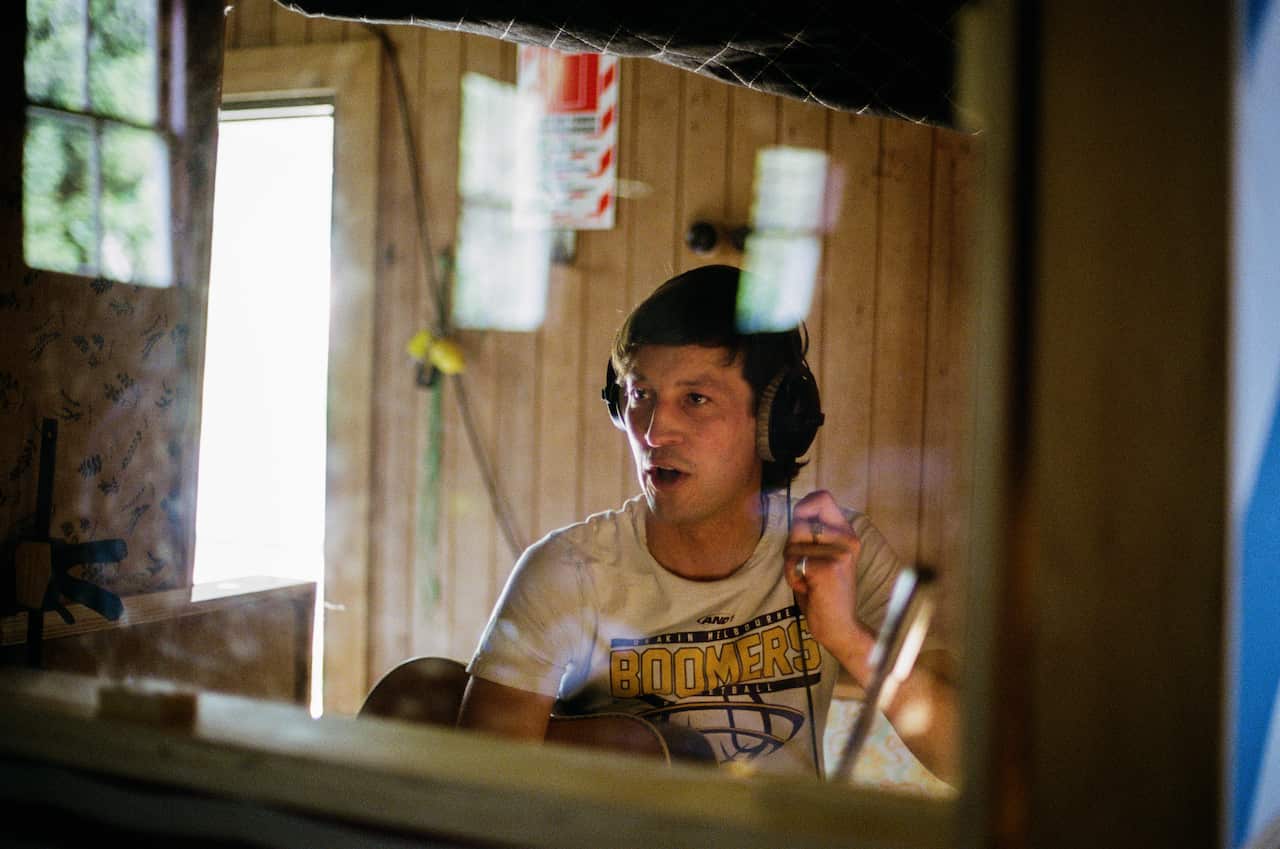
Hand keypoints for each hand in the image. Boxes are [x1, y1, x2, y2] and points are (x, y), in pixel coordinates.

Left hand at [784, 490, 874, 680]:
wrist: (840, 626)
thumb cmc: (823, 592)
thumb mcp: (821, 556)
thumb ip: (811, 534)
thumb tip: (794, 509)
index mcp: (847, 534)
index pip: (822, 497)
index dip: (802, 506)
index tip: (798, 525)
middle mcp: (846, 539)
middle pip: (799, 520)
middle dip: (791, 544)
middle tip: (804, 566)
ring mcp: (838, 553)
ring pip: (792, 544)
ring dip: (791, 565)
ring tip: (808, 580)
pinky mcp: (827, 568)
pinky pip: (792, 562)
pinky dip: (792, 577)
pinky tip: (808, 589)